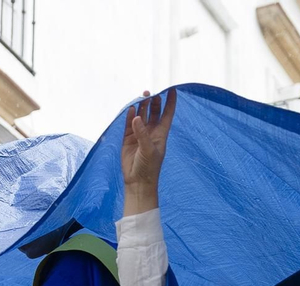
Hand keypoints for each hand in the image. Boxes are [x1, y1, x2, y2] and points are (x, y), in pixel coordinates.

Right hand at [121, 89, 176, 215]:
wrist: (137, 181)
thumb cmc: (149, 167)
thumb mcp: (148, 149)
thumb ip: (142, 133)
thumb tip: (136, 115)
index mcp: (161, 134)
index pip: (167, 114)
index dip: (170, 102)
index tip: (172, 89)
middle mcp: (151, 132)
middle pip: (154, 112)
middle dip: (153, 101)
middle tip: (151, 91)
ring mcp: (139, 134)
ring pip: (141, 115)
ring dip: (142, 106)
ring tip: (142, 95)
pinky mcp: (128, 138)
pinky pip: (129, 124)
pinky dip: (129, 116)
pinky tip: (130, 108)